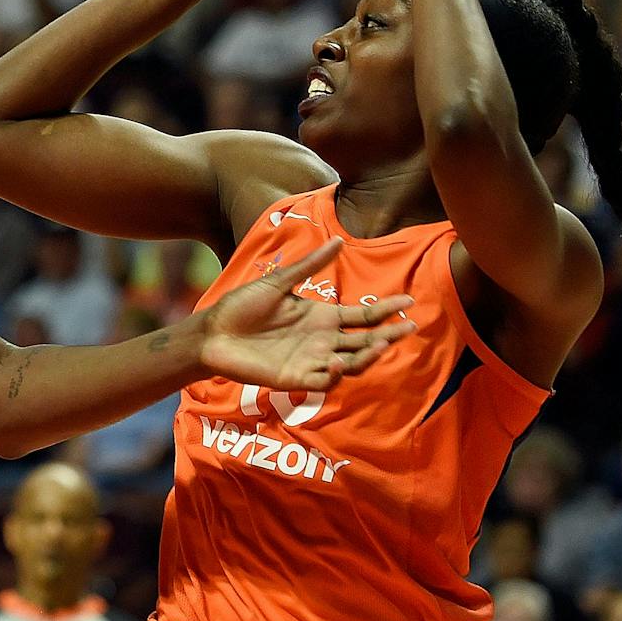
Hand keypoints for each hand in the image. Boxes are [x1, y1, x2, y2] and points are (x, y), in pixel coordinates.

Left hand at [199, 238, 416, 390]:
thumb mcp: (278, 283)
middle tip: (409, 328)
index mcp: (321, 317)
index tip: (409, 302)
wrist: (213, 332)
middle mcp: (322, 341)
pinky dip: (335, 374)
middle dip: (388, 336)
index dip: (386, 311)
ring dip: (367, 356)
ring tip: (379, 345)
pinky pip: (324, 380)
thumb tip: (338, 240)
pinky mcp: (296, 378)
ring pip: (352, 363)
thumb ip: (309, 266)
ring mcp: (312, 360)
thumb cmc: (243, 306)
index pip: (363, 316)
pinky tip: (339, 361)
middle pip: (365, 341)